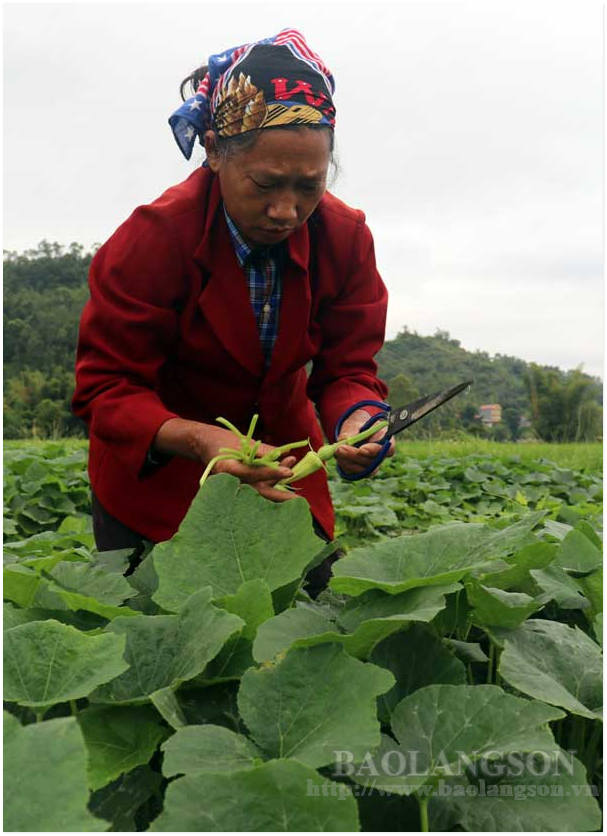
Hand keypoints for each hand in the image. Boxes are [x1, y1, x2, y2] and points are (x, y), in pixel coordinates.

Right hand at [153, 418, 296, 501]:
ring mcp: (235, 487)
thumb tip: (283, 453)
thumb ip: (263, 450)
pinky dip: (270, 484)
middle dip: (279, 495)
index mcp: (229, 469)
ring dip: (278, 484)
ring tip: (292, 468)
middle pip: (259, 491)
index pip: (254, 473)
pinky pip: (257, 489)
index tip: (289, 471)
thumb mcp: (243, 441)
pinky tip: (283, 478)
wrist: (206, 445)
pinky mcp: (239, 488)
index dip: (272, 473)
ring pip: (260, 490)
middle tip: (297, 499)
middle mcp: (232, 482)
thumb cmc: (225, 441)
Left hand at [333, 409, 394, 477]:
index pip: (389, 449)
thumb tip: (346, 439)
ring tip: (337, 449)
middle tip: (341, 448)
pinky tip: (338, 456)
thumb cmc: (358, 426)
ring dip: (348, 461)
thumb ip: (352, 430)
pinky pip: (354, 473)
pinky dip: (345, 465)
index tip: (362, 449)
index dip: (376, 451)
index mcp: (386, 441)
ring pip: (363, 470)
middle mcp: (381, 456)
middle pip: (373, 462)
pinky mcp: (361, 471)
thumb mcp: (355, 423)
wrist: (354, 432)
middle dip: (355, 456)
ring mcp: (372, 466)